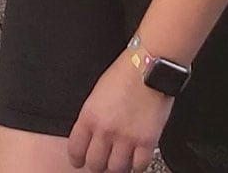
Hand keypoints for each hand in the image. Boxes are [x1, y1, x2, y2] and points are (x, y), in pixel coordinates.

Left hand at [67, 51, 172, 172]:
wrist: (152, 65)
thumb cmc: (127, 72)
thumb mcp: (98, 93)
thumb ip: (93, 117)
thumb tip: (91, 137)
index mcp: (89, 116)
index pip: (76, 150)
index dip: (77, 159)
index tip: (81, 161)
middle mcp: (105, 130)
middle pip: (95, 164)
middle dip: (99, 163)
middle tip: (105, 159)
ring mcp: (127, 137)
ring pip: (116, 169)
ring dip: (118, 165)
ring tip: (122, 158)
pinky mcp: (147, 141)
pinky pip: (139, 166)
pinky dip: (138, 164)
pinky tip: (138, 157)